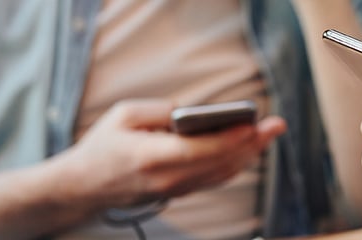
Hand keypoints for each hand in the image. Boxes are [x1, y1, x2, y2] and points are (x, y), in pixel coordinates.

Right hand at [48, 99, 285, 209]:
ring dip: (249, 155)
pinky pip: (214, 180)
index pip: (202, 150)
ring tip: (268, 135)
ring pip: (222, 174)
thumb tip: (191, 112)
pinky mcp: (178, 193)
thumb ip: (160, 110)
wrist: (85, 185)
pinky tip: (249, 150)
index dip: (232, 139)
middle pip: (220, 163)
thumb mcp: (124, 114)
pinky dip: (235, 164)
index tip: (255, 125)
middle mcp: (167, 178)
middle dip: (252, 144)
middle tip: (276, 126)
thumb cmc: (103, 146)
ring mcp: (174, 190)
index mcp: (152, 157)